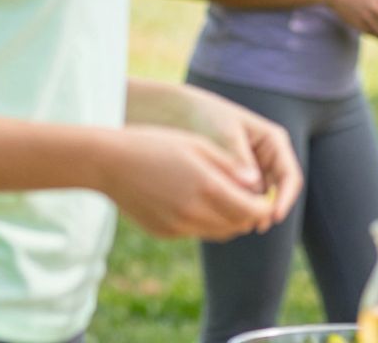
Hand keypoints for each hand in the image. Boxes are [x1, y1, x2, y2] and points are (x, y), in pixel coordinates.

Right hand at [101, 125, 283, 241]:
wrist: (109, 163)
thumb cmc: (156, 144)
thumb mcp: (198, 146)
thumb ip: (231, 166)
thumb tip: (257, 183)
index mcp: (207, 187)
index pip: (251, 209)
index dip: (265, 206)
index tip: (268, 197)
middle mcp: (193, 212)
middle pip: (237, 225)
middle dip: (249, 215)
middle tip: (251, 200)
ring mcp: (177, 226)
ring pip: (218, 232)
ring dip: (229, 220)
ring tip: (228, 200)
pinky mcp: (164, 232)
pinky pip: (196, 232)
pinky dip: (205, 222)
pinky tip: (198, 203)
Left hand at [175, 84, 302, 227]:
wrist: (184, 112)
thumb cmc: (207, 117)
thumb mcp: (224, 135)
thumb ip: (240, 160)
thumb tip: (255, 188)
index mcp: (275, 141)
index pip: (290, 176)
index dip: (286, 198)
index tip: (274, 217)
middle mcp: (270, 156)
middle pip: (280, 190)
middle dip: (270, 209)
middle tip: (254, 227)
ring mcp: (257, 167)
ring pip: (263, 197)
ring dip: (254, 210)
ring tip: (237, 225)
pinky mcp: (241, 177)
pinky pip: (246, 197)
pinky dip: (239, 206)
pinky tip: (225, 216)